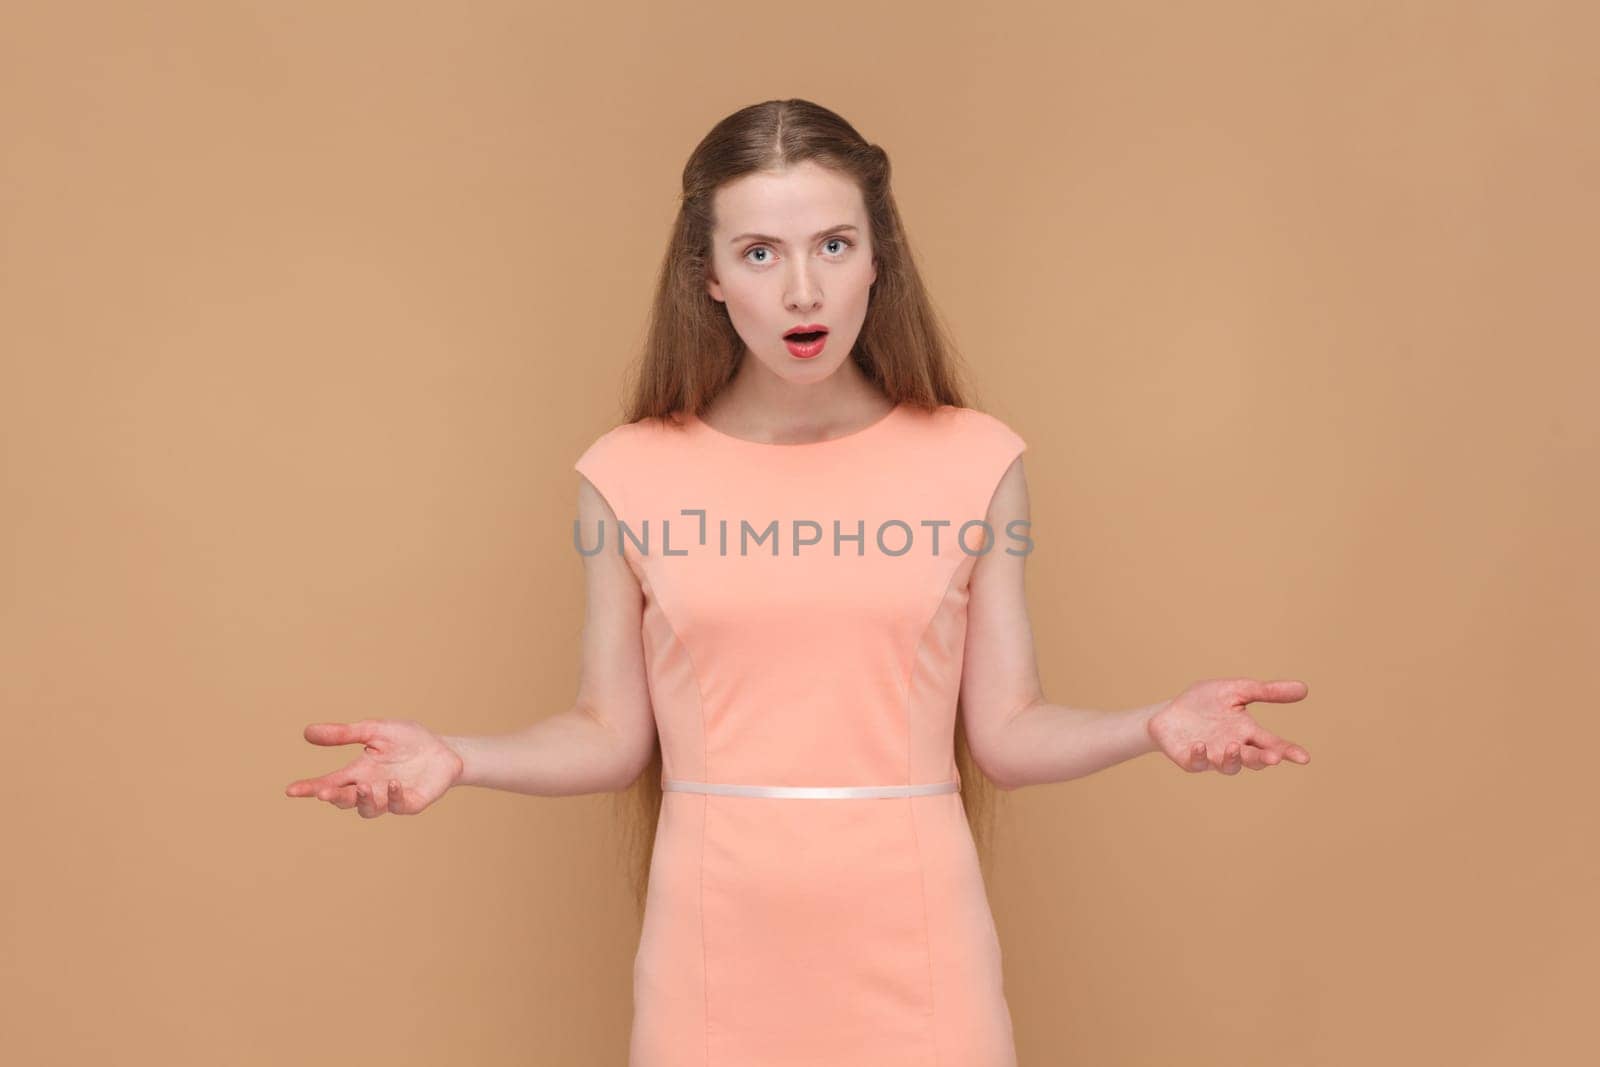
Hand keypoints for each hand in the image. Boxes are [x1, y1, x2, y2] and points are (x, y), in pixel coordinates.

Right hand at [284, 718, 463, 816]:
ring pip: (368, 809)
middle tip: (324, 792)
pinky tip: (393, 783)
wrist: (443, 748)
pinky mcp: (411, 803)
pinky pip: (398, 805)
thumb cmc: (407, 740)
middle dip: (334, 797)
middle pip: (344, 800)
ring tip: (361, 787)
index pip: (328, 783)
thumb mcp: (374, 731)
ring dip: (362, 800)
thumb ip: (344, 734)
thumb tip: (306, 732)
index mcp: (358, 772)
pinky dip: (393, 796)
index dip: (309, 788)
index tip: (291, 790)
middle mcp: (370, 788)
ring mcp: (389, 798)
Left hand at [1147, 678, 1310, 774]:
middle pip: (1254, 759)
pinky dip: (1200, 755)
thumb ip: (1267, 692)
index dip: (1288, 751)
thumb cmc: (1205, 703)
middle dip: (1264, 759)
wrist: (1169, 712)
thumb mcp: (1237, 691)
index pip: (1273, 744)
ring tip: (1234, 746)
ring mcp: (1213, 756)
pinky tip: (1199, 745)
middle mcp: (1234, 747)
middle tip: (1274, 757)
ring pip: (1229, 766)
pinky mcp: (1191, 760)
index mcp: (1248, 733)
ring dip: (1233, 758)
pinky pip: (1197, 762)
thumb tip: (1305, 688)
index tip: (1304, 757)